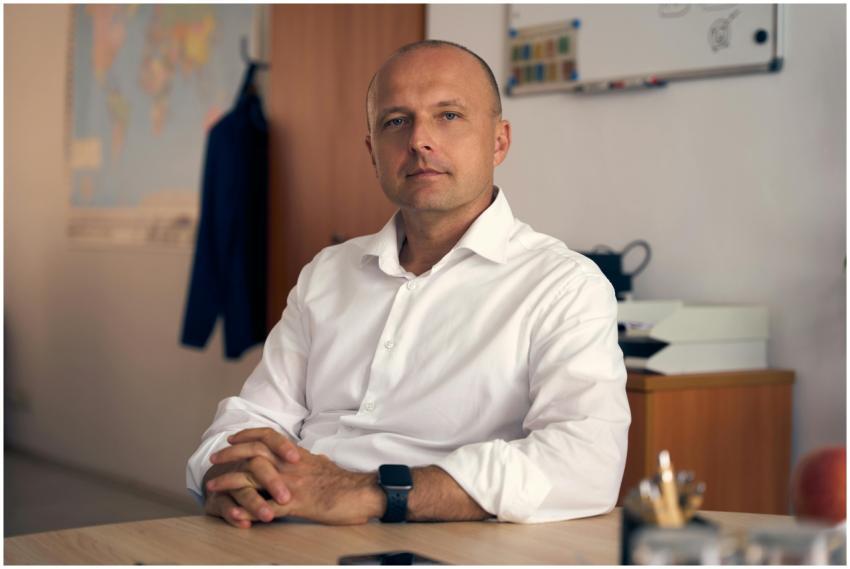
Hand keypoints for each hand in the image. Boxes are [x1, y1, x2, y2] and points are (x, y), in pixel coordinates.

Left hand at [208, 431, 384, 525]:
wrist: (361, 493)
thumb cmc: (345, 482)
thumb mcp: (323, 464)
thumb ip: (308, 461)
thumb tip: (302, 458)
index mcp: (297, 456)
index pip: (268, 437)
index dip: (247, 435)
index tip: (232, 438)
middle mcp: (291, 466)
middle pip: (253, 454)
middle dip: (230, 455)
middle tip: (214, 458)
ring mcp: (291, 484)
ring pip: (253, 478)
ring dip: (229, 481)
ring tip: (213, 486)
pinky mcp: (296, 505)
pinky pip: (266, 507)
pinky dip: (248, 510)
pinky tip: (234, 513)